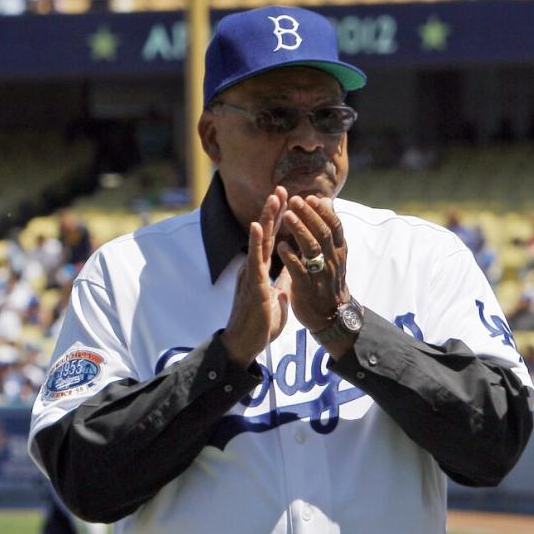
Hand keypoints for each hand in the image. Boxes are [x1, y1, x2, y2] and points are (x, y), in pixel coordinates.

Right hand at [221, 189, 289, 365]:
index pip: (272, 240)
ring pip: (260, 242)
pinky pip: (255, 261)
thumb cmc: (259, 323)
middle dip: (274, 211)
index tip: (288, 201)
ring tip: (273, 198)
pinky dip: (256, 243)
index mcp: (261, 270)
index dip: (279, 221)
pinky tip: (259, 227)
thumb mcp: (276, 299)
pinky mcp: (253, 286)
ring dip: (266, 219)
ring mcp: (252, 275)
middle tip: (282, 188)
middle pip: (266, 235)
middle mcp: (254, 268)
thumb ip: (280, 284)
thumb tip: (287, 275)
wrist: (246, 345)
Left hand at [276, 194, 350, 337]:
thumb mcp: (334, 255)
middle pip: (322, 233)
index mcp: (338, 252)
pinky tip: (281, 246)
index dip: (323, 211)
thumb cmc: (328, 282)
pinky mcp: (308, 288)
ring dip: (300, 230)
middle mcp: (332, 261)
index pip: (335, 226)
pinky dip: (291, 257)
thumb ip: (328, 232)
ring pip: (312, 249)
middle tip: (295, 200)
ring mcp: (321, 275)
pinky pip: (299, 271)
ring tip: (287, 216)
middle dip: (309, 215)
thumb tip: (326, 205)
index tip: (311, 198)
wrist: (330, 315)